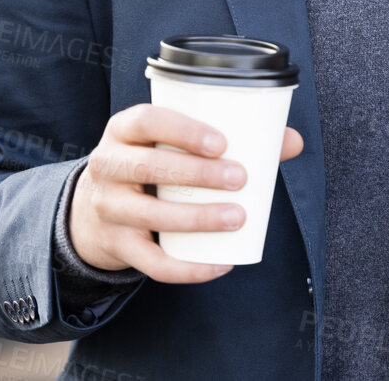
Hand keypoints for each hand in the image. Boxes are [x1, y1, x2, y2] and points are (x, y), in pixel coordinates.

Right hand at [67, 102, 304, 282]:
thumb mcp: (172, 144)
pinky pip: (151, 263)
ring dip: (197, 218)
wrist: (98, 209)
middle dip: (198, 174)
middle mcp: (108, 166)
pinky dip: (188, 268)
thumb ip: (231, 140)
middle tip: (240, 178)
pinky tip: (220, 264)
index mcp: (124, 131)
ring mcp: (108, 208)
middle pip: (147, 166)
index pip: (145, 120)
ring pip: (149, 215)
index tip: (222, 142)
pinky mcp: (117, 246)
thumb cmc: (152, 164)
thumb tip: (291, 141)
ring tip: (237, 218)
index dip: (182, 130)